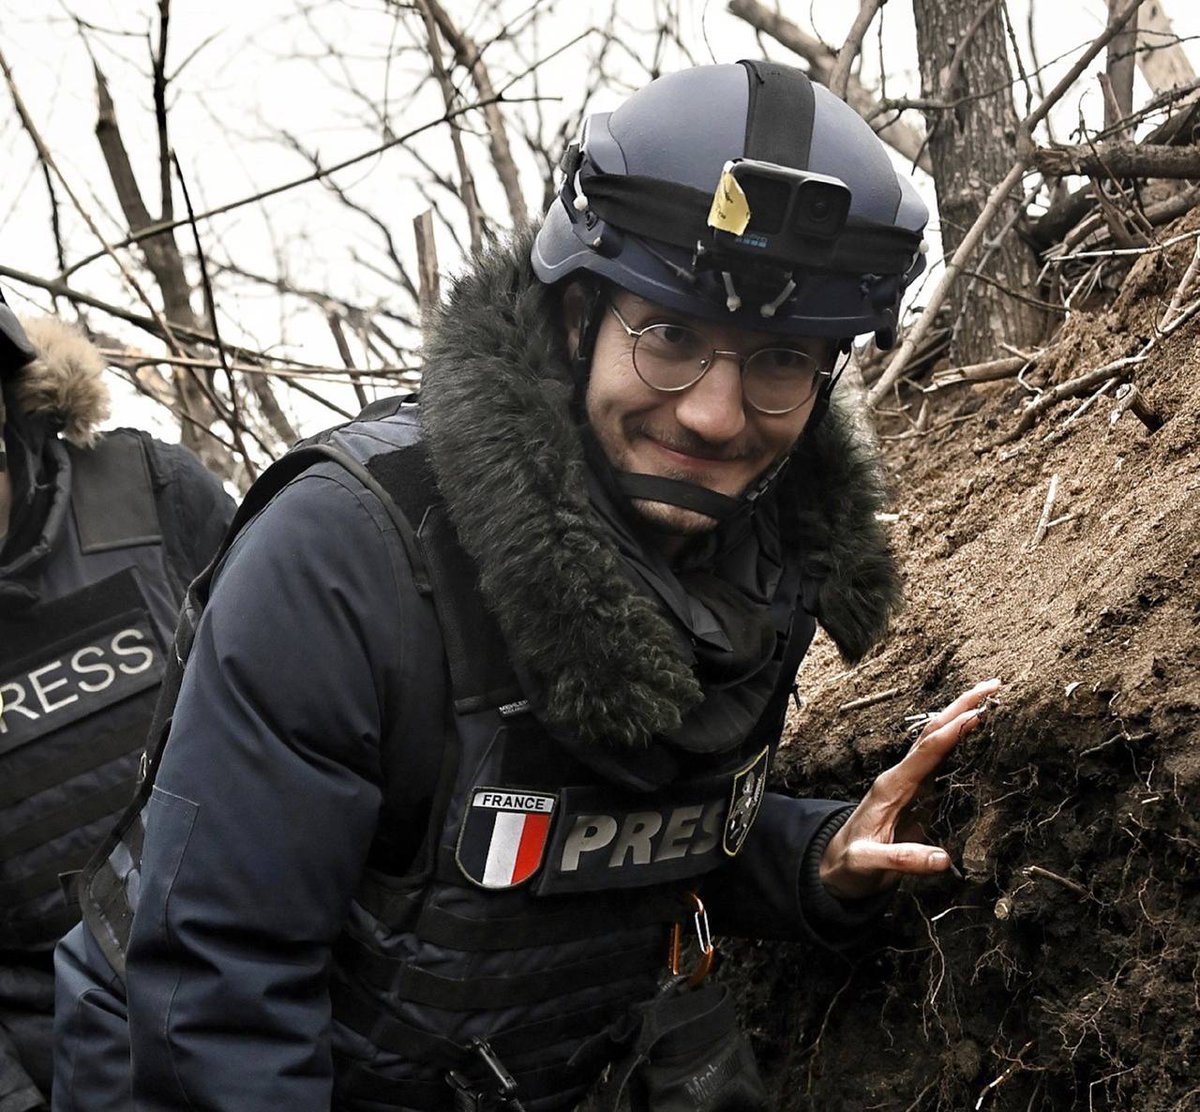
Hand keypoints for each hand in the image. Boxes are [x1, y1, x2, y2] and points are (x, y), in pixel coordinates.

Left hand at [818, 678, 1000, 899]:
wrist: (836, 867)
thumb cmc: (849, 863)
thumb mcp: (868, 864)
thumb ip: (901, 860)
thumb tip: (942, 859)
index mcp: (891, 787)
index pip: (925, 753)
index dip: (951, 733)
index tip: (978, 714)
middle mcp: (901, 777)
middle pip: (933, 734)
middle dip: (961, 707)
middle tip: (993, 686)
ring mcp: (910, 783)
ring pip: (938, 742)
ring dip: (963, 717)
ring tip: (992, 698)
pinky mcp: (918, 794)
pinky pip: (942, 761)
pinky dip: (960, 741)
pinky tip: (979, 733)